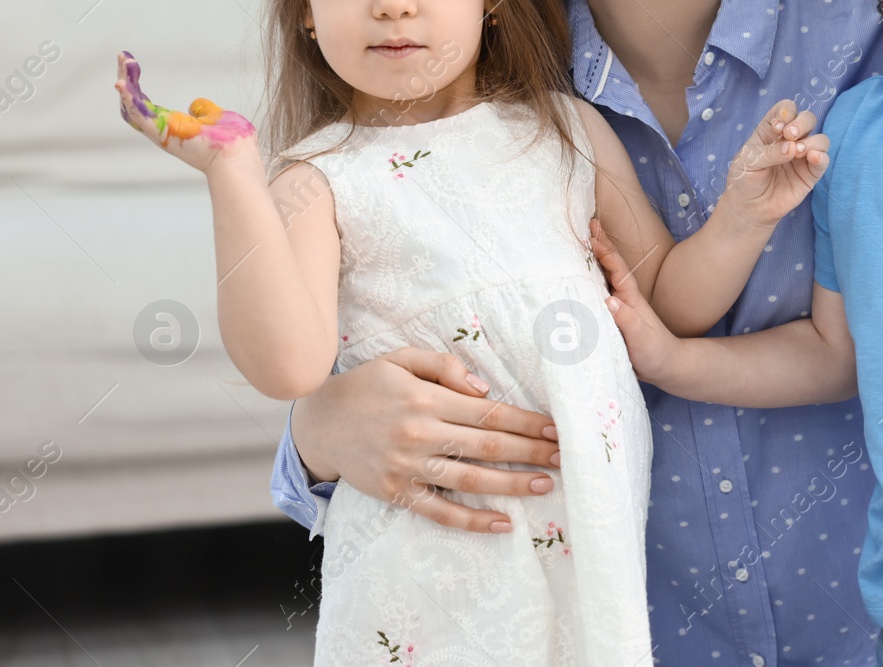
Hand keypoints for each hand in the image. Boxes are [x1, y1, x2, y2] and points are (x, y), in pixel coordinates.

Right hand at [114, 50, 255, 170]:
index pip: (145, 103)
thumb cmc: (231, 140)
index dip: (135, 85)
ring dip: (125, 85)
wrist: (237, 154)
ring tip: (123, 62)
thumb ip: (203, 110)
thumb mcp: (214, 117)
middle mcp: (161, 129)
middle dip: (125, 79)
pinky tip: (122, 83)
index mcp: (172, 125)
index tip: (130, 64)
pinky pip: (139, 116)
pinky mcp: (161, 134)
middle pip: (133, 104)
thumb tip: (195, 104)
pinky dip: (129, 100)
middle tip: (121, 56)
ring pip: (131, 108)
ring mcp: (160, 133)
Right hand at [289, 348, 562, 533]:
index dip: (526, 422)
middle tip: (564, 458)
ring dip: (512, 484)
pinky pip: (439, 511)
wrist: (318, 423)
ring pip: (470, 480)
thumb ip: (445, 366)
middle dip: (531, 452)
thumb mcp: (401, 359)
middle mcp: (420, 434)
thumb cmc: (367, 385)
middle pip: (488, 446)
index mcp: (426, 400)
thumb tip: (484, 388)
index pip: (489, 413)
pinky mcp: (396, 493)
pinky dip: (471, 520)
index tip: (555, 428)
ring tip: (545, 486)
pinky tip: (502, 523)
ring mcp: (408, 467)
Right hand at [590, 217, 683, 385]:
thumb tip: (609, 300)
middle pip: (609, 266)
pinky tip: (579, 276)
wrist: (665, 366)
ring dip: (593, 259)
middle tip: (588, 222)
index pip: (617, 269)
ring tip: (581, 240)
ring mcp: (618, 305)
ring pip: (603, 277)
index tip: (593, 236)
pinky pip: (597, 292)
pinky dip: (589, 279)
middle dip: (600, 244)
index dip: (605, 252)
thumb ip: (627, 320)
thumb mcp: (641, 338)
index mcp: (630, 297)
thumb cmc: (654, 352)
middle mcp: (624, 297)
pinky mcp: (613, 316)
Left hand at [718, 100, 829, 230]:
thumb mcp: (747, 161)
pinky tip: (813, 157)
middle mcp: (789, 140)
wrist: (749, 208)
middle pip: (807, 119)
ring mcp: (802, 156)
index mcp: (771, 130)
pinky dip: (822, 156)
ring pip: (820, 139)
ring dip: (811, 141)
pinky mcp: (810, 174)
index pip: (786, 110)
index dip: (786, 112)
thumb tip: (792, 148)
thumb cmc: (744, 180)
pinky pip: (823, 160)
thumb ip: (769, 152)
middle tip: (790, 135)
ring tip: (796, 152)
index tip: (778, 126)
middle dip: (801, 123)